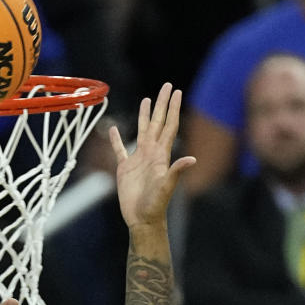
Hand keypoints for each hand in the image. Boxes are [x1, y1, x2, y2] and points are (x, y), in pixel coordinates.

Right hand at [109, 83, 195, 229]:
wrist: (142, 220)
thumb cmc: (156, 206)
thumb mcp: (166, 187)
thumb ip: (177, 171)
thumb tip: (192, 159)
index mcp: (161, 154)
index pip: (169, 126)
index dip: (173, 108)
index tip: (177, 92)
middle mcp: (151, 153)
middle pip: (158, 123)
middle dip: (162, 104)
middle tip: (167, 85)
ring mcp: (138, 160)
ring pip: (142, 131)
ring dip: (145, 115)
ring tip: (147, 99)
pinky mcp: (125, 168)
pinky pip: (119, 149)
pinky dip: (116, 139)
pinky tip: (112, 129)